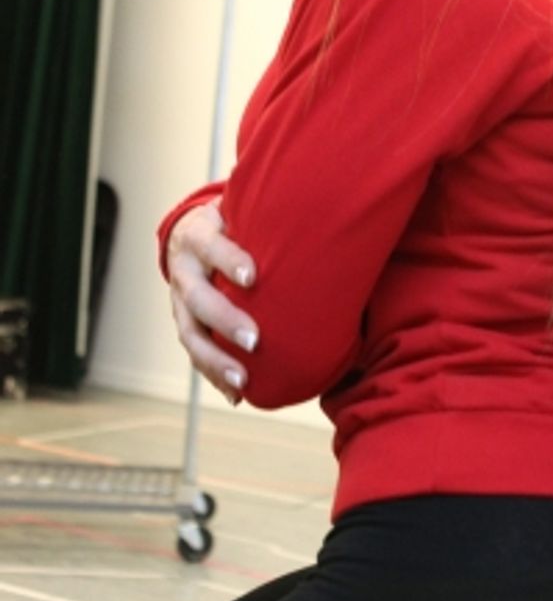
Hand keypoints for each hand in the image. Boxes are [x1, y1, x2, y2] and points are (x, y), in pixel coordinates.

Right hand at [166, 202, 257, 402]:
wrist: (192, 234)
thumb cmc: (235, 223)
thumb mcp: (243, 209)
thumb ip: (270, 214)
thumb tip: (325, 205)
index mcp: (198, 236)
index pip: (211, 246)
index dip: (228, 260)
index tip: (253, 277)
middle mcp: (184, 270)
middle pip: (197, 298)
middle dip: (224, 320)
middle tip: (254, 340)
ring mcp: (179, 301)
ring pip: (190, 334)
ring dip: (215, 360)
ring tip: (244, 382)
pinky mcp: (186, 324)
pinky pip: (196, 353)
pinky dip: (215, 376)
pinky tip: (238, 396)